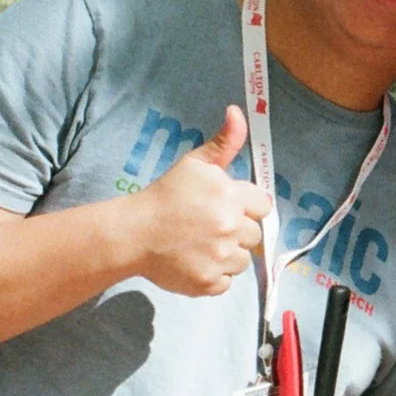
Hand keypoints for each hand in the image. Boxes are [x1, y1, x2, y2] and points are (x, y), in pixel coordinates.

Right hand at [128, 106, 270, 295]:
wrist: (132, 233)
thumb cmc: (164, 195)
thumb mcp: (194, 164)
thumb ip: (224, 142)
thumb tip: (238, 112)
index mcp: (231, 197)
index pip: (263, 205)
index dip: (246, 206)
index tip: (227, 207)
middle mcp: (230, 228)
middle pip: (254, 235)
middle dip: (237, 231)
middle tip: (209, 227)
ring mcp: (220, 258)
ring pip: (242, 261)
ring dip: (228, 255)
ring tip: (201, 245)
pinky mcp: (208, 283)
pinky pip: (226, 283)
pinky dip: (214, 276)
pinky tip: (196, 261)